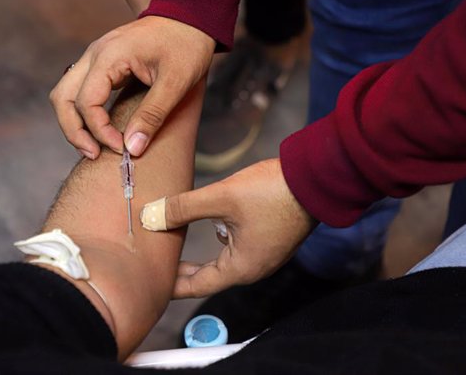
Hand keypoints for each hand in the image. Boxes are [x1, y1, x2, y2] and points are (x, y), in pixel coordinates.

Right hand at [50, 16, 214, 157]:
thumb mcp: (175, 82)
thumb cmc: (186, 45)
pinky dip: (82, 112)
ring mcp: (94, 56)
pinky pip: (78, 90)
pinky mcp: (101, 63)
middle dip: (74, 131)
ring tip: (92, 147)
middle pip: (62, 98)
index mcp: (109, 56)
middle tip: (94, 155)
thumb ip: (152, 115)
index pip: (86, 102)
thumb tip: (132, 149)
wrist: (191, 16)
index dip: (100, 131)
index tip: (122, 148)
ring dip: (73, 122)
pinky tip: (99, 129)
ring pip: (64, 94)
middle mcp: (94, 54)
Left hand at [155, 159, 317, 297]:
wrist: (316, 177)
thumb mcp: (220, 197)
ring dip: (201, 254)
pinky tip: (209, 222)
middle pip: (209, 276)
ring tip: (176, 243)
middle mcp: (254, 268)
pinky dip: (219, 239)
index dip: (171, 285)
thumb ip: (182, 208)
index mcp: (241, 268)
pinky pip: (237, 246)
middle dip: (183, 270)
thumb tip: (149, 218)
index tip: (151, 284)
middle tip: (156, 265)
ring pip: (223, 260)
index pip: (197, 286)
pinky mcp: (270, 238)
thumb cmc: (272, 191)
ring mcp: (264, 254)